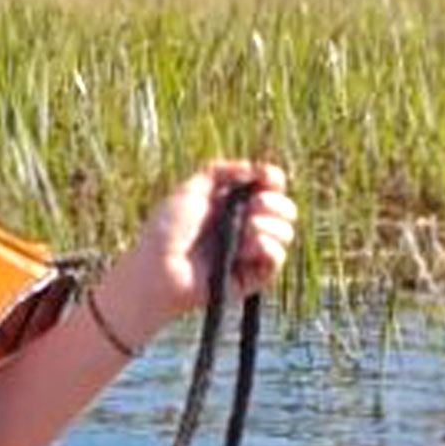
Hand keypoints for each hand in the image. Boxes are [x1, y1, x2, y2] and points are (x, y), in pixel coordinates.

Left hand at [107, 160, 296, 340]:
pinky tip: (248, 245)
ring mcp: (250, 253)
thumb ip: (220, 171)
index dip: (274, 179)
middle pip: (286, 209)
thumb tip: (254, 168)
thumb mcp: (190, 190)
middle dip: (273, 202)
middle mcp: (246, 227)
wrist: (158, 269)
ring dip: (269, 225)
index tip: (267, 176)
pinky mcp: (253, 277)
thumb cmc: (166, 231)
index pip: (270, 188)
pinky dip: (268, 247)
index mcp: (233, 204)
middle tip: (251, 206)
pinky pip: (278, 258)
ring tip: (245, 230)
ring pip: (286, 232)